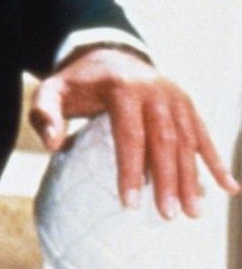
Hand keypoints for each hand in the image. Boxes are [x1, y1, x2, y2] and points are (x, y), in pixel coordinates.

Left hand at [29, 45, 240, 217]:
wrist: (108, 53)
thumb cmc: (77, 82)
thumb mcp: (51, 91)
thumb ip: (45, 113)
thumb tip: (52, 144)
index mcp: (122, 88)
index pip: (129, 135)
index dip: (130, 170)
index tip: (129, 202)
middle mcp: (155, 91)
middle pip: (164, 141)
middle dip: (168, 180)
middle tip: (168, 215)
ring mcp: (176, 97)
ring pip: (188, 141)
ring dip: (193, 178)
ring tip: (194, 212)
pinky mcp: (187, 104)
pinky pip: (204, 136)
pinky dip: (217, 163)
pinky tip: (230, 189)